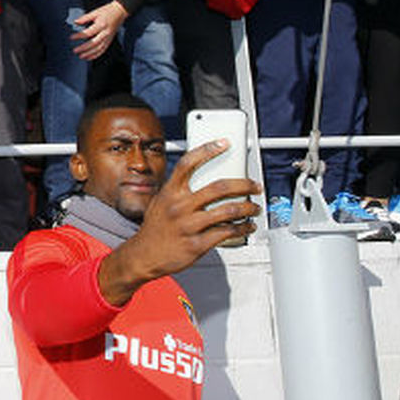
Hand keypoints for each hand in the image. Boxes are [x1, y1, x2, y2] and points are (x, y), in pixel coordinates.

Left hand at [71, 0, 126, 60]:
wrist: (120, 12)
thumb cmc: (107, 11)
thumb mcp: (95, 12)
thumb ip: (85, 18)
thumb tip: (75, 22)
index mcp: (101, 25)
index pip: (89, 32)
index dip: (80, 36)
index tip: (71, 37)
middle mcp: (105, 33)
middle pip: (94, 43)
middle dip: (84, 48)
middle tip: (75, 50)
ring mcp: (108, 38)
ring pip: (99, 48)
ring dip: (89, 54)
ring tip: (81, 56)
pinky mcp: (110, 41)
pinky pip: (103, 50)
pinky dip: (96, 55)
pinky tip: (89, 58)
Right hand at [97, 139, 260, 305]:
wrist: (144, 255)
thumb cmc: (155, 228)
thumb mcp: (161, 201)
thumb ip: (178, 189)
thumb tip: (202, 177)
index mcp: (170, 192)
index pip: (188, 164)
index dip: (207, 150)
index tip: (224, 143)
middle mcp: (179, 206)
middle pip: (219, 187)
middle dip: (244, 184)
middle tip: (254, 185)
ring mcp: (189, 225)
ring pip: (228, 211)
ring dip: (248, 208)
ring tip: (255, 208)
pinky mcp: (197, 244)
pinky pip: (227, 233)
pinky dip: (242, 228)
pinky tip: (247, 226)